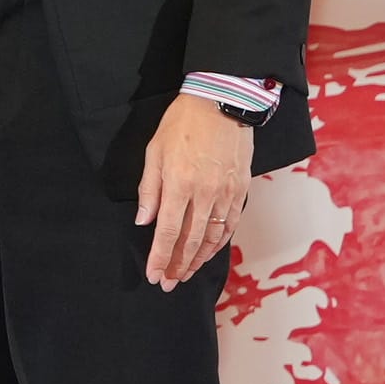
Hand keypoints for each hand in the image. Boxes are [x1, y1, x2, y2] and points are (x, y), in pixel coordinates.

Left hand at [134, 93, 253, 290]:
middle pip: (190, 241)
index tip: (154, 275)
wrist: (221, 101)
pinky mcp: (241, 189)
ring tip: (187, 273)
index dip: (160, 257)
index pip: (167, 231)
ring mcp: (226, 193)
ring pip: (213, 237)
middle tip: (169, 283)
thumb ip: (149, 189)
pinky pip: (230, 224)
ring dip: (199, 259)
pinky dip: (220, 242)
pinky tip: (210, 252)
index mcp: (179, 184)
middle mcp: (204, 193)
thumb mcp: (155, 151)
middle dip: (178, 266)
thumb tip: (144, 220)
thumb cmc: (182, 123)